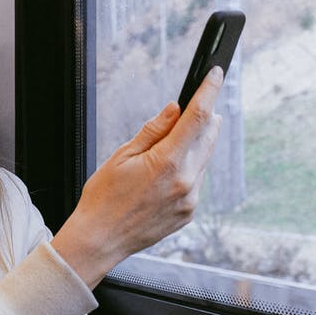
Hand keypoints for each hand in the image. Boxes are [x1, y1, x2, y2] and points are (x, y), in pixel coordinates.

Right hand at [52, 66, 224, 286]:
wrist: (100, 239)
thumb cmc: (103, 198)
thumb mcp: (122, 156)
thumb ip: (153, 131)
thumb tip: (175, 109)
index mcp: (167, 163)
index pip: (197, 117)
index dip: (208, 92)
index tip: (215, 75)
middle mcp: (186, 182)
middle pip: (208, 136)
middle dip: (205, 118)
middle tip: (196, 106)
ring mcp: (190, 200)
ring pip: (203, 159)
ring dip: (194, 145)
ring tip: (168, 147)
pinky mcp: (189, 212)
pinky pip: (196, 181)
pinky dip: (188, 169)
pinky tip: (164, 174)